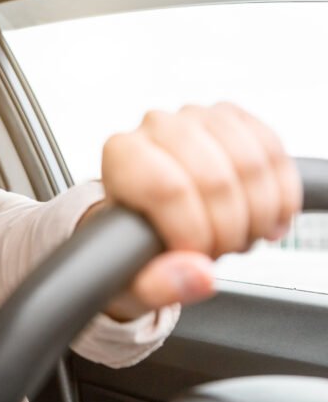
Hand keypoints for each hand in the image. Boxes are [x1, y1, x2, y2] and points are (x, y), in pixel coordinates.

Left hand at [97, 103, 301, 320]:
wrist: (148, 219)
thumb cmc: (133, 246)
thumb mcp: (133, 280)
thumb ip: (156, 284)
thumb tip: (198, 274)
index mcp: (122, 156)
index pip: (168, 189)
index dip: (193, 232)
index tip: (195, 255)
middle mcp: (156, 127)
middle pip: (215, 179)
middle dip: (229, 229)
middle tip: (220, 250)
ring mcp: (197, 118)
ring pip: (251, 163)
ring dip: (258, 213)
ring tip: (239, 236)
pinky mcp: (233, 119)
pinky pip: (272, 152)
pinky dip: (279, 195)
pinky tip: (266, 220)